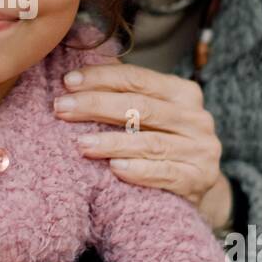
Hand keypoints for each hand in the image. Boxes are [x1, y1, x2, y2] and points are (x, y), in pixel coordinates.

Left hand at [54, 62, 232, 228]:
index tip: (67, 82)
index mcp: (183, 93)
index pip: (138, 79)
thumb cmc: (161, 142)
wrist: (195, 184)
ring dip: (112, 142)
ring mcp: (200, 150)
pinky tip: (114, 168)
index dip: (101, 78)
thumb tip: (74, 76)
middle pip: (141, 107)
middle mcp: (196, 118)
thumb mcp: (150, 114)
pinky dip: (138, 171)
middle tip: (61, 108)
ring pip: (151, 142)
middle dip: (97, 106)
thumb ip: (123, 95)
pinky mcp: (199, 179)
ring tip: (80, 144)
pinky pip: (165, 173)